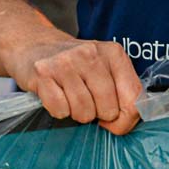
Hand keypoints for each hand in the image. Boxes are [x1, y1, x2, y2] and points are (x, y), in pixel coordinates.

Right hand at [10, 33, 141, 133]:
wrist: (34, 45)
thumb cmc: (75, 64)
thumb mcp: (104, 69)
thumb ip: (121, 92)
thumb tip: (124, 123)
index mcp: (113, 53)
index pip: (133, 97)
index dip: (126, 119)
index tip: (114, 121)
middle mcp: (91, 54)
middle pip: (108, 108)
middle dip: (98, 115)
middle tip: (87, 103)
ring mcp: (66, 62)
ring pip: (84, 112)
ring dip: (78, 113)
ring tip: (71, 97)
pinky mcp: (43, 73)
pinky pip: (60, 110)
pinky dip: (59, 110)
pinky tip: (56, 95)